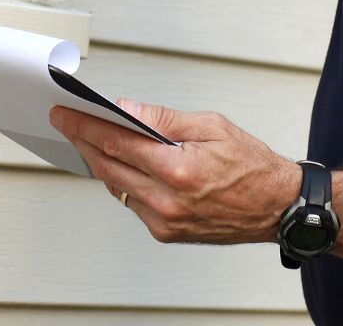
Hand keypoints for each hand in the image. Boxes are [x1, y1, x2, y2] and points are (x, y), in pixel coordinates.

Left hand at [50, 100, 304, 244]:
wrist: (277, 208)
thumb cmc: (252, 166)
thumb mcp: (212, 126)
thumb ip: (164, 120)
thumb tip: (127, 110)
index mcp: (179, 170)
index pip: (116, 143)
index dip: (85, 126)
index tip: (65, 114)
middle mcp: (167, 201)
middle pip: (107, 167)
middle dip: (83, 141)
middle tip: (66, 122)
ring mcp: (164, 221)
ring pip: (115, 186)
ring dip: (99, 161)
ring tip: (88, 137)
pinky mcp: (165, 232)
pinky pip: (131, 202)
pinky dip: (121, 180)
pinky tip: (118, 163)